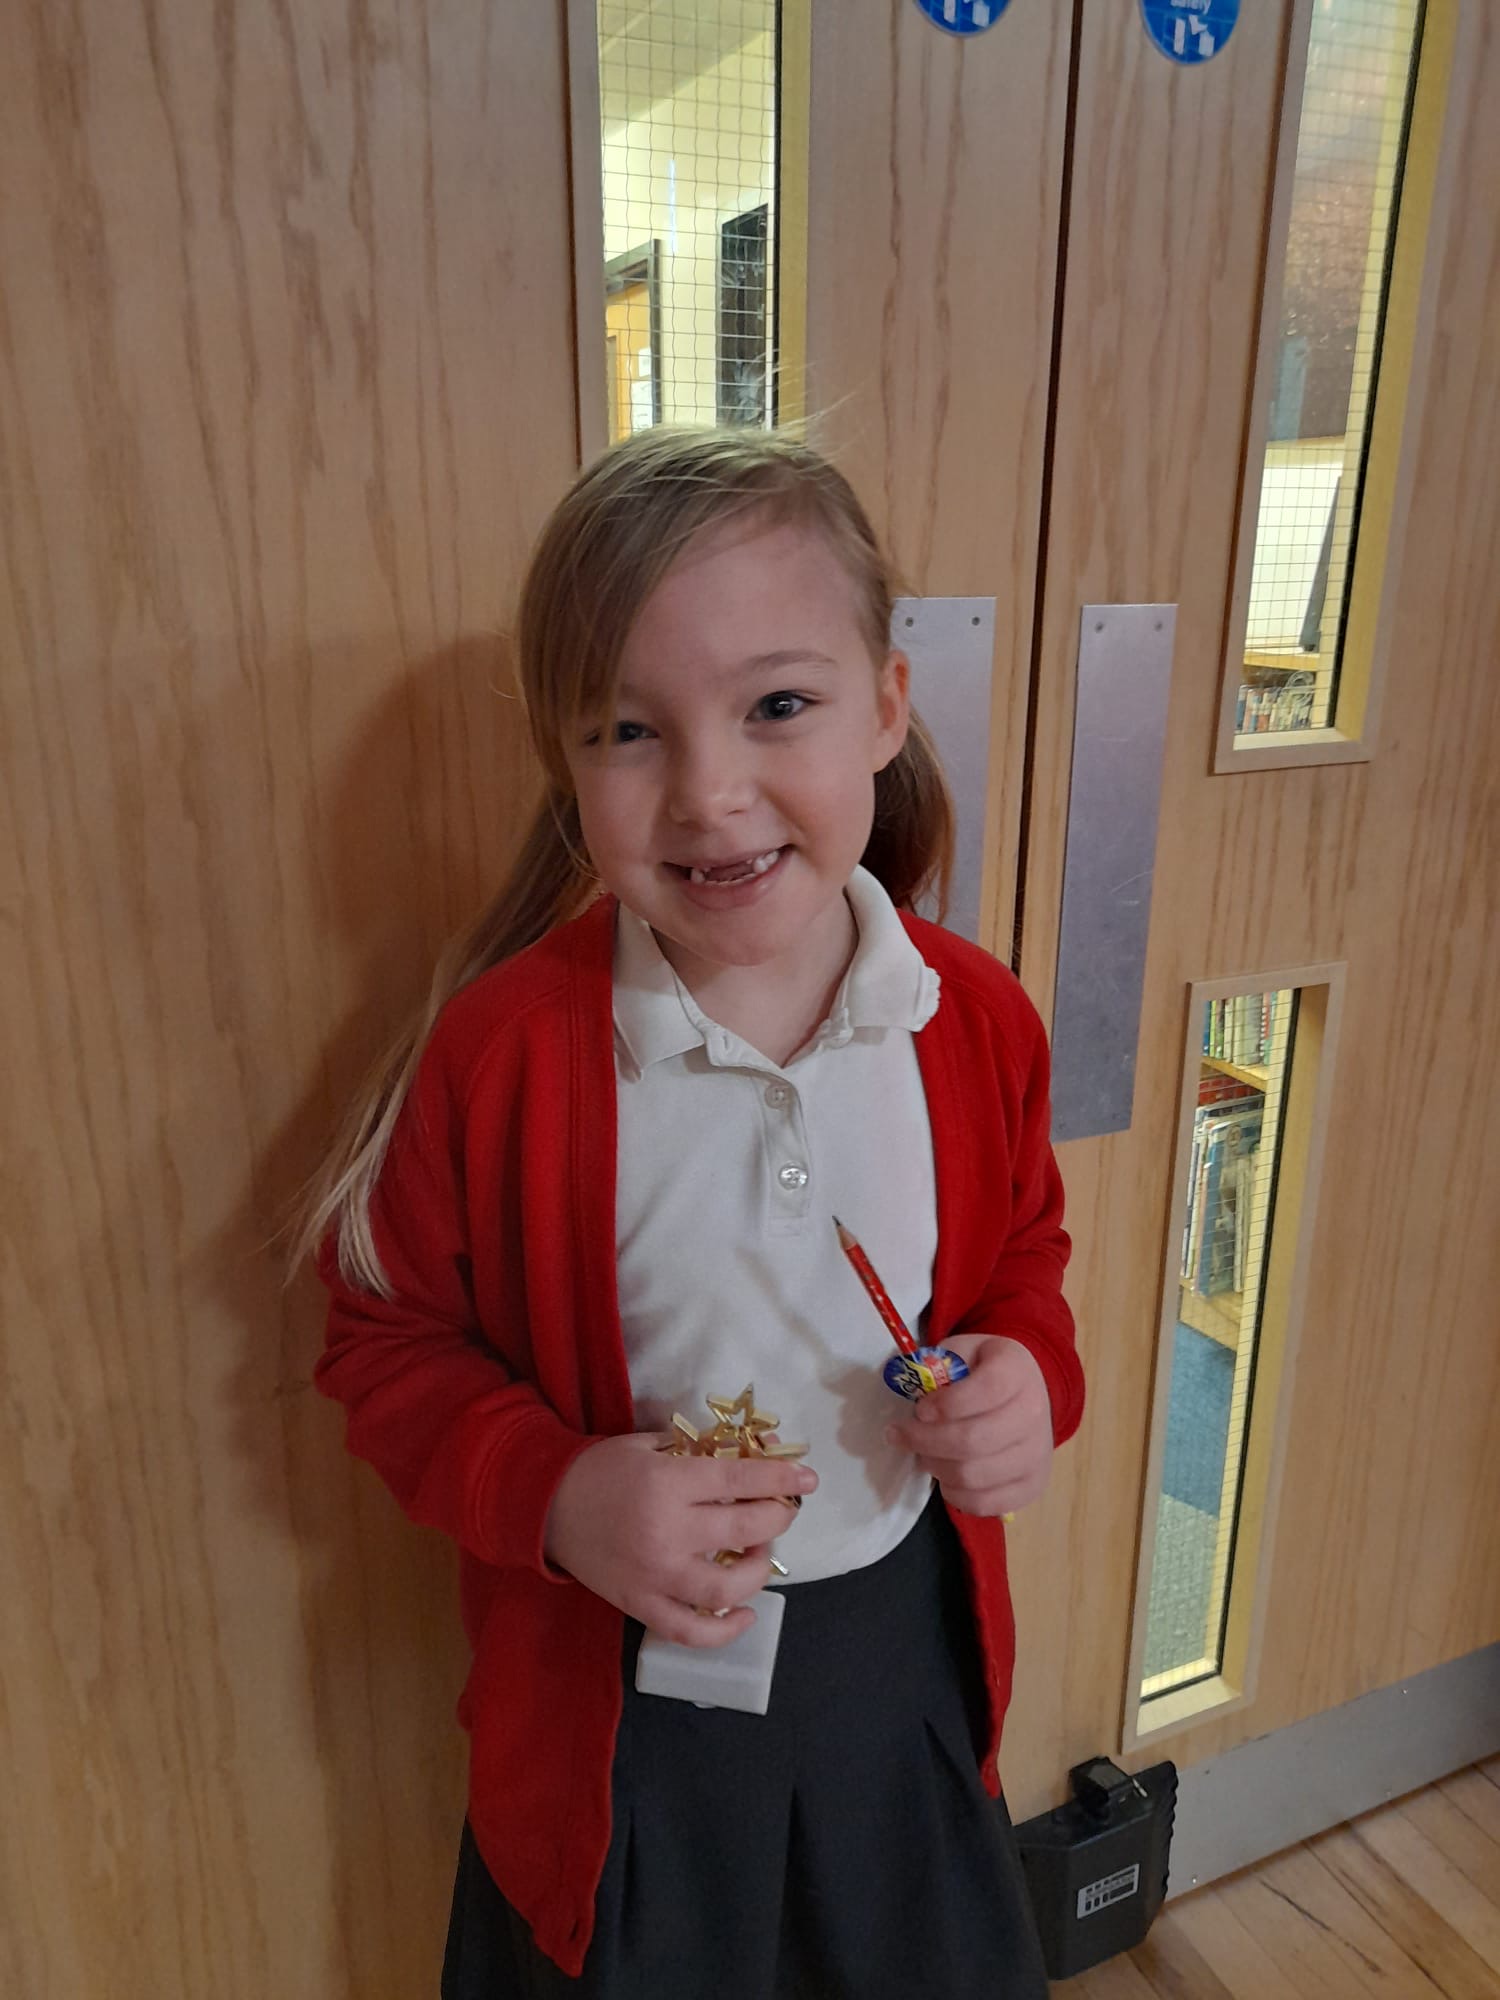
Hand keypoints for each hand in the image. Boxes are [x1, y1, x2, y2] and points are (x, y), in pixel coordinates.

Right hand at [543, 1434, 817, 1646]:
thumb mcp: (649, 1445)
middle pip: (744, 1532)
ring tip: (762, 1556)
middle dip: (777, 1520)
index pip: (740, 1481)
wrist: (545, 1506)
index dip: (780, 1479)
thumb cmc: (601, 1469)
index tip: (807, 1479)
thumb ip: (696, 1452)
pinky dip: (723, 1630)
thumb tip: (751, 1456)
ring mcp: (654, 1576)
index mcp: (667, 1483)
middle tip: (782, 1512)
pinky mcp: (640, 1605)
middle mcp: (666, 1532)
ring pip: (725, 1587)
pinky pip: (689, 1630)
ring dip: (759, 1572)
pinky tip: (744, 1614)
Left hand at [887, 1334, 1052, 1517]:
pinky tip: (944, 1473)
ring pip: (972, 1475)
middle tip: (900, 1435)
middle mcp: (1034, 1413)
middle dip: (924, 1440)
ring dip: (934, 1466)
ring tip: (922, 1453)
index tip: (920, 1409)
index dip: (946, 1404)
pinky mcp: (1032, 1485)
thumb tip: (910, 1393)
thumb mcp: (960, 1352)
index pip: (985, 1390)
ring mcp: (1037, 1454)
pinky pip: (985, 1503)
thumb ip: (936, 1366)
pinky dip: (954, 1493)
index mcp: (1015, 1371)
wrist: (1024, 1392)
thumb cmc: (982, 1370)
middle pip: (971, 1440)